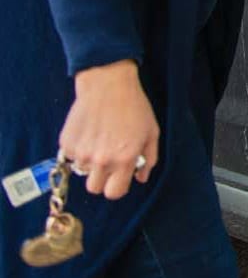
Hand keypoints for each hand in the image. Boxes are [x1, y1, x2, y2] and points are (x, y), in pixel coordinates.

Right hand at [59, 59, 159, 199]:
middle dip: (102, 178)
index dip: (117, 186)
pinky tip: (89, 131)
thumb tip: (141, 178)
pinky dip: (78, 149)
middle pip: (95, 188)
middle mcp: (102, 160)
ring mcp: (82, 153)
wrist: (108, 84)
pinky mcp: (67, 144)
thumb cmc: (134, 106)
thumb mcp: (152, 131)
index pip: (115, 193)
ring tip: (99, 140)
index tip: (119, 177)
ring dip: (90, 162)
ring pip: (82, 171)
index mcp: (125, 159)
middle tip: (108, 160)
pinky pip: (71, 157)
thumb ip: (149, 158)